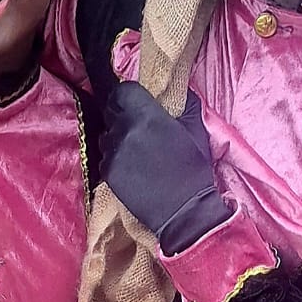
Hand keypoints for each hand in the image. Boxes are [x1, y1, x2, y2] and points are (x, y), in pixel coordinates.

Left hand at [101, 81, 229, 250]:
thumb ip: (185, 104)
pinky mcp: (107, 172)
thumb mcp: (196, 130)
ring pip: (106, 134)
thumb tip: (177, 90)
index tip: (138, 102)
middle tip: (138, 127)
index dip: (129, 95)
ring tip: (137, 150)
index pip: (122, 91)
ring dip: (117, 137)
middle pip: (111, 110)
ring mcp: (112, 153)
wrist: (184, 211)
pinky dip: (115, 158)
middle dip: (122, 114)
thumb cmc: (193, 169)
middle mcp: (124, 131)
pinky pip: (105, 156)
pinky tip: (133, 167)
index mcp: (146, 116)